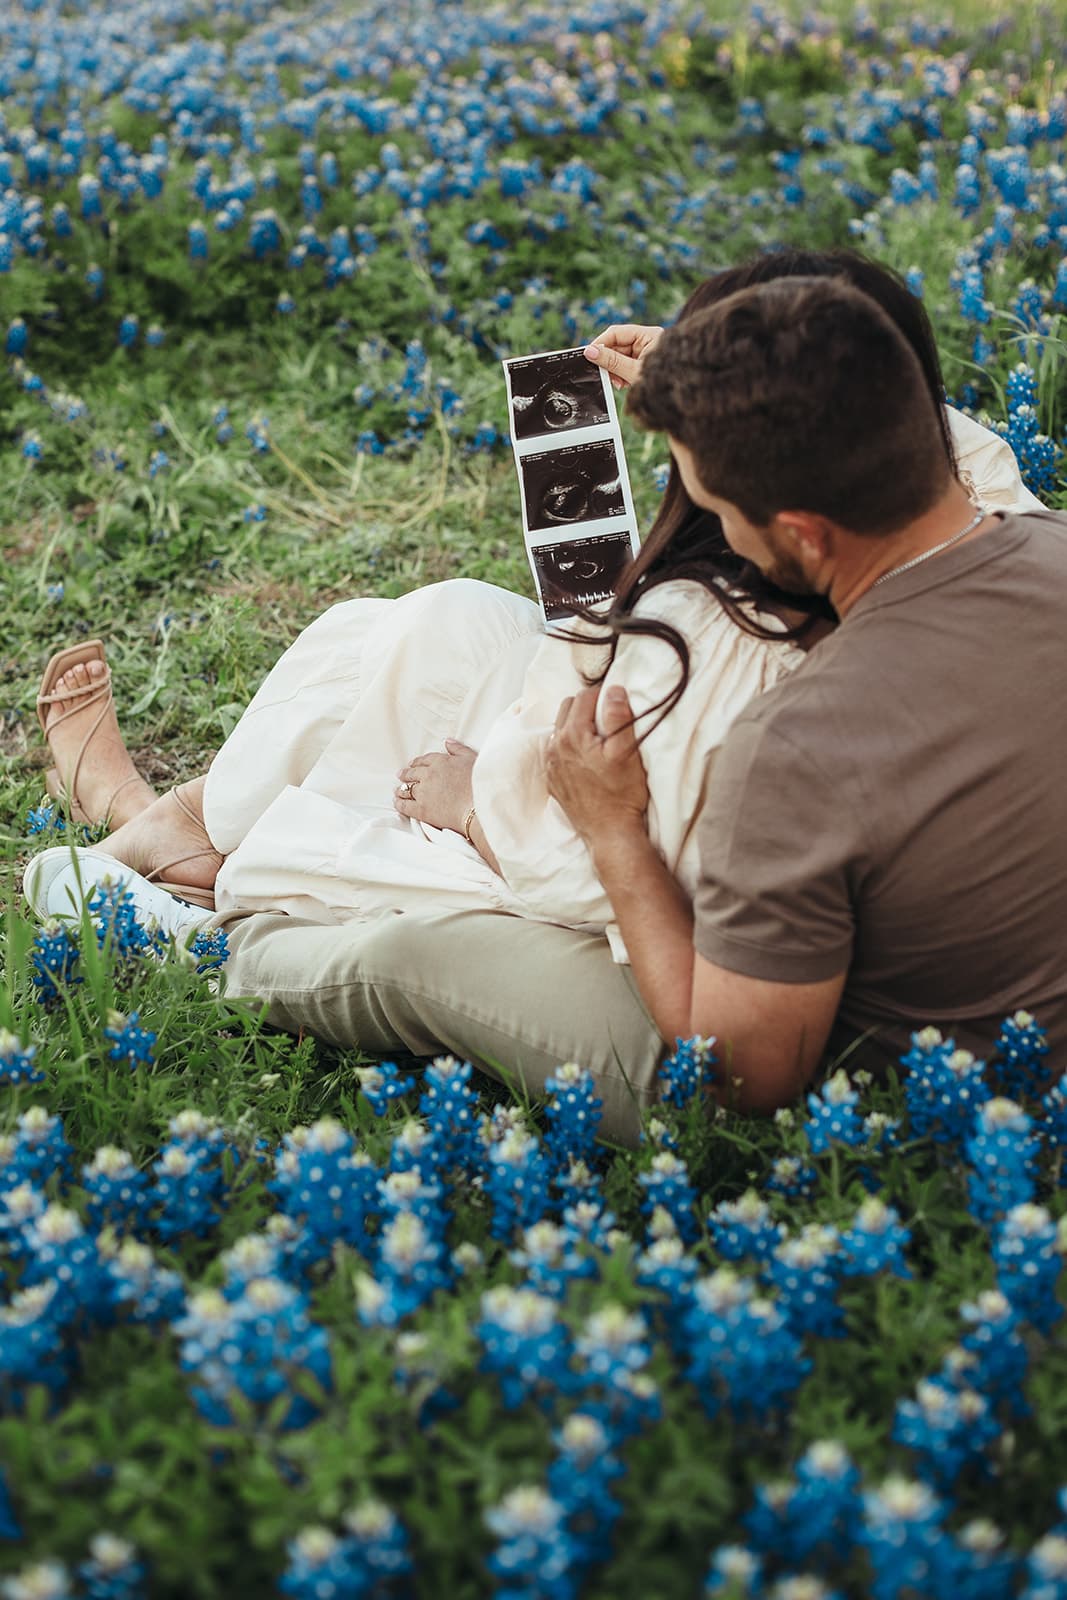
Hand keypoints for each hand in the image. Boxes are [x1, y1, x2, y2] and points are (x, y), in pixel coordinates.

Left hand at [395, 740, 475, 833]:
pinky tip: (397, 803)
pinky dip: (399, 804)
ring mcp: (423, 792)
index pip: (424, 760)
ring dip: (401, 789)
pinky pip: (405, 806)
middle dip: (406, 774)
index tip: (413, 764)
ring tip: (398, 791)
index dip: (417, 763)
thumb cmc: (480, 783)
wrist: (479, 807)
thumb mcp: (472, 759)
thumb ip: (458, 749)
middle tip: (401, 775)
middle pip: (412, 773)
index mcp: (440, 761)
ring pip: (406, 789)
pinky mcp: (421, 810)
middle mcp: (428, 775)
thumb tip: (448, 741)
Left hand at [545, 685, 649, 849]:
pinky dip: (569, 746)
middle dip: (586, 706)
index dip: (603, 695)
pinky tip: (585, 756)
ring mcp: (551, 765)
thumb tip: (613, 689)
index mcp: (573, 735)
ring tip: (597, 735)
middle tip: (607, 716)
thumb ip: (618, 717)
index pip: (584, 697)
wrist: (610, 833)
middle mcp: (555, 747)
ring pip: (560, 729)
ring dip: (576, 725)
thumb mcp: (627, 751)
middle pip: (568, 708)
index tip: (616, 701)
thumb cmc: (622, 793)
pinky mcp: (553, 780)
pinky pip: (556, 751)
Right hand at [583, 323, 663, 389]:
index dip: (600, 343)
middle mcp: (648, 341)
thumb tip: (590, 352)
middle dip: (608, 360)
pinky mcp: (644, 364)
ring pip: (620, 357)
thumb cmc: (664, 383)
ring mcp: (646, 353)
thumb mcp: (634, 372)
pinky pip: (626, 365)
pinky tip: (622, 383)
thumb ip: (612, 361)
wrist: (682, 400)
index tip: (588, 355)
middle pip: (617, 345)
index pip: (616, 332)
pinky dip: (620, 374)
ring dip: (614, 370)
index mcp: (649, 335)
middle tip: (602, 373)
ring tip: (616, 382)